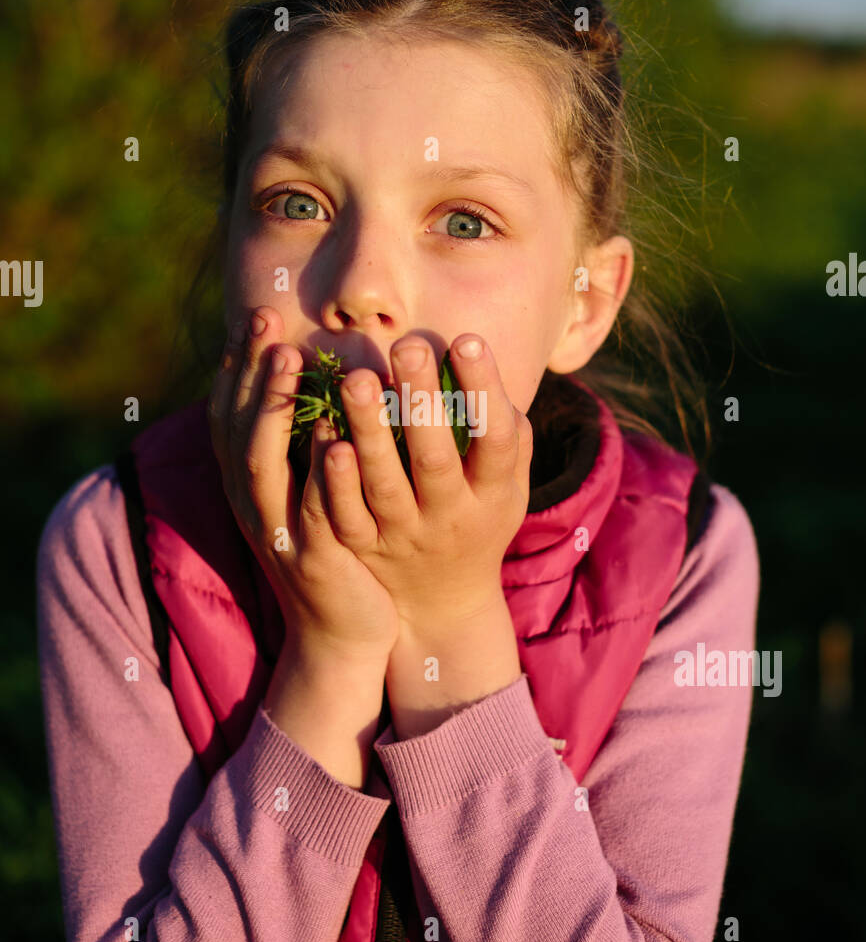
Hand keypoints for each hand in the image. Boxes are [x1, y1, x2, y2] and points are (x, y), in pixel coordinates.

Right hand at [206, 306, 400, 661]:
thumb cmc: (333, 550)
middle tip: (264, 316)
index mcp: (249, 486)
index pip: (229, 414)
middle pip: (237, 425)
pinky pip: (309, 507)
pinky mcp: (310, 557)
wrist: (342, 633)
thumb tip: (315, 382)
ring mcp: (276, 531)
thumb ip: (303, 443)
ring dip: (272, 406)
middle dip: (248, 368)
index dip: (237, 365)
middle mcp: (251, 504)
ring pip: (262, 463)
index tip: (253, 317)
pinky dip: (314, 470)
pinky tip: (329, 435)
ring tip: (289, 359)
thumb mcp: (307, 493)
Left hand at [320, 333, 532, 634]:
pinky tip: (324, 435)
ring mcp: (404, 536)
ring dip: (369, 431)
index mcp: (493, 495)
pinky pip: (346, 514)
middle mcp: (450, 517)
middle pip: (436, 459)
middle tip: (406, 345)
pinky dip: (336, 479)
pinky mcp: (365, 549)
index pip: (496, 439)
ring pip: (385, 485)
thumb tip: (488, 368)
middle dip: (422, 400)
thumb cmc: (478, 519)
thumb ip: (509, 433)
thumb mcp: (507, 487)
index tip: (464, 339)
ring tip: (356, 379)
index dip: (483, 390)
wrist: (442, 603)